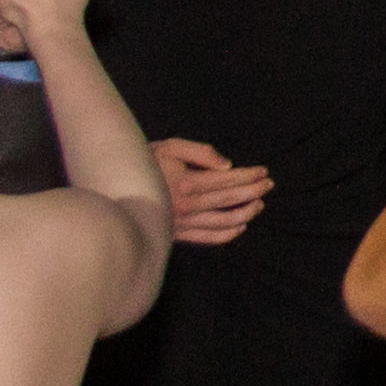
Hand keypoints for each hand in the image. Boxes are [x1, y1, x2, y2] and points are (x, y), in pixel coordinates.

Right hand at [153, 137, 271, 243]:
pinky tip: (240, 227)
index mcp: (186, 182)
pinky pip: (208, 238)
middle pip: (229, 200)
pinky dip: (227, 234)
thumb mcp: (170, 147)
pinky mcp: (177, 234)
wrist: (116, 186)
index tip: (263, 171)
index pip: (226, 180)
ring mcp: (182, 223)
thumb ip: (200, 152)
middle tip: (269, 185)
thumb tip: (226, 165)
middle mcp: (187, 205)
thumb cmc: (145, 163)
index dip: (248, 175)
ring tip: (259, 205)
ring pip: (223, 222)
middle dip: (253, 192)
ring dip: (245, 213)